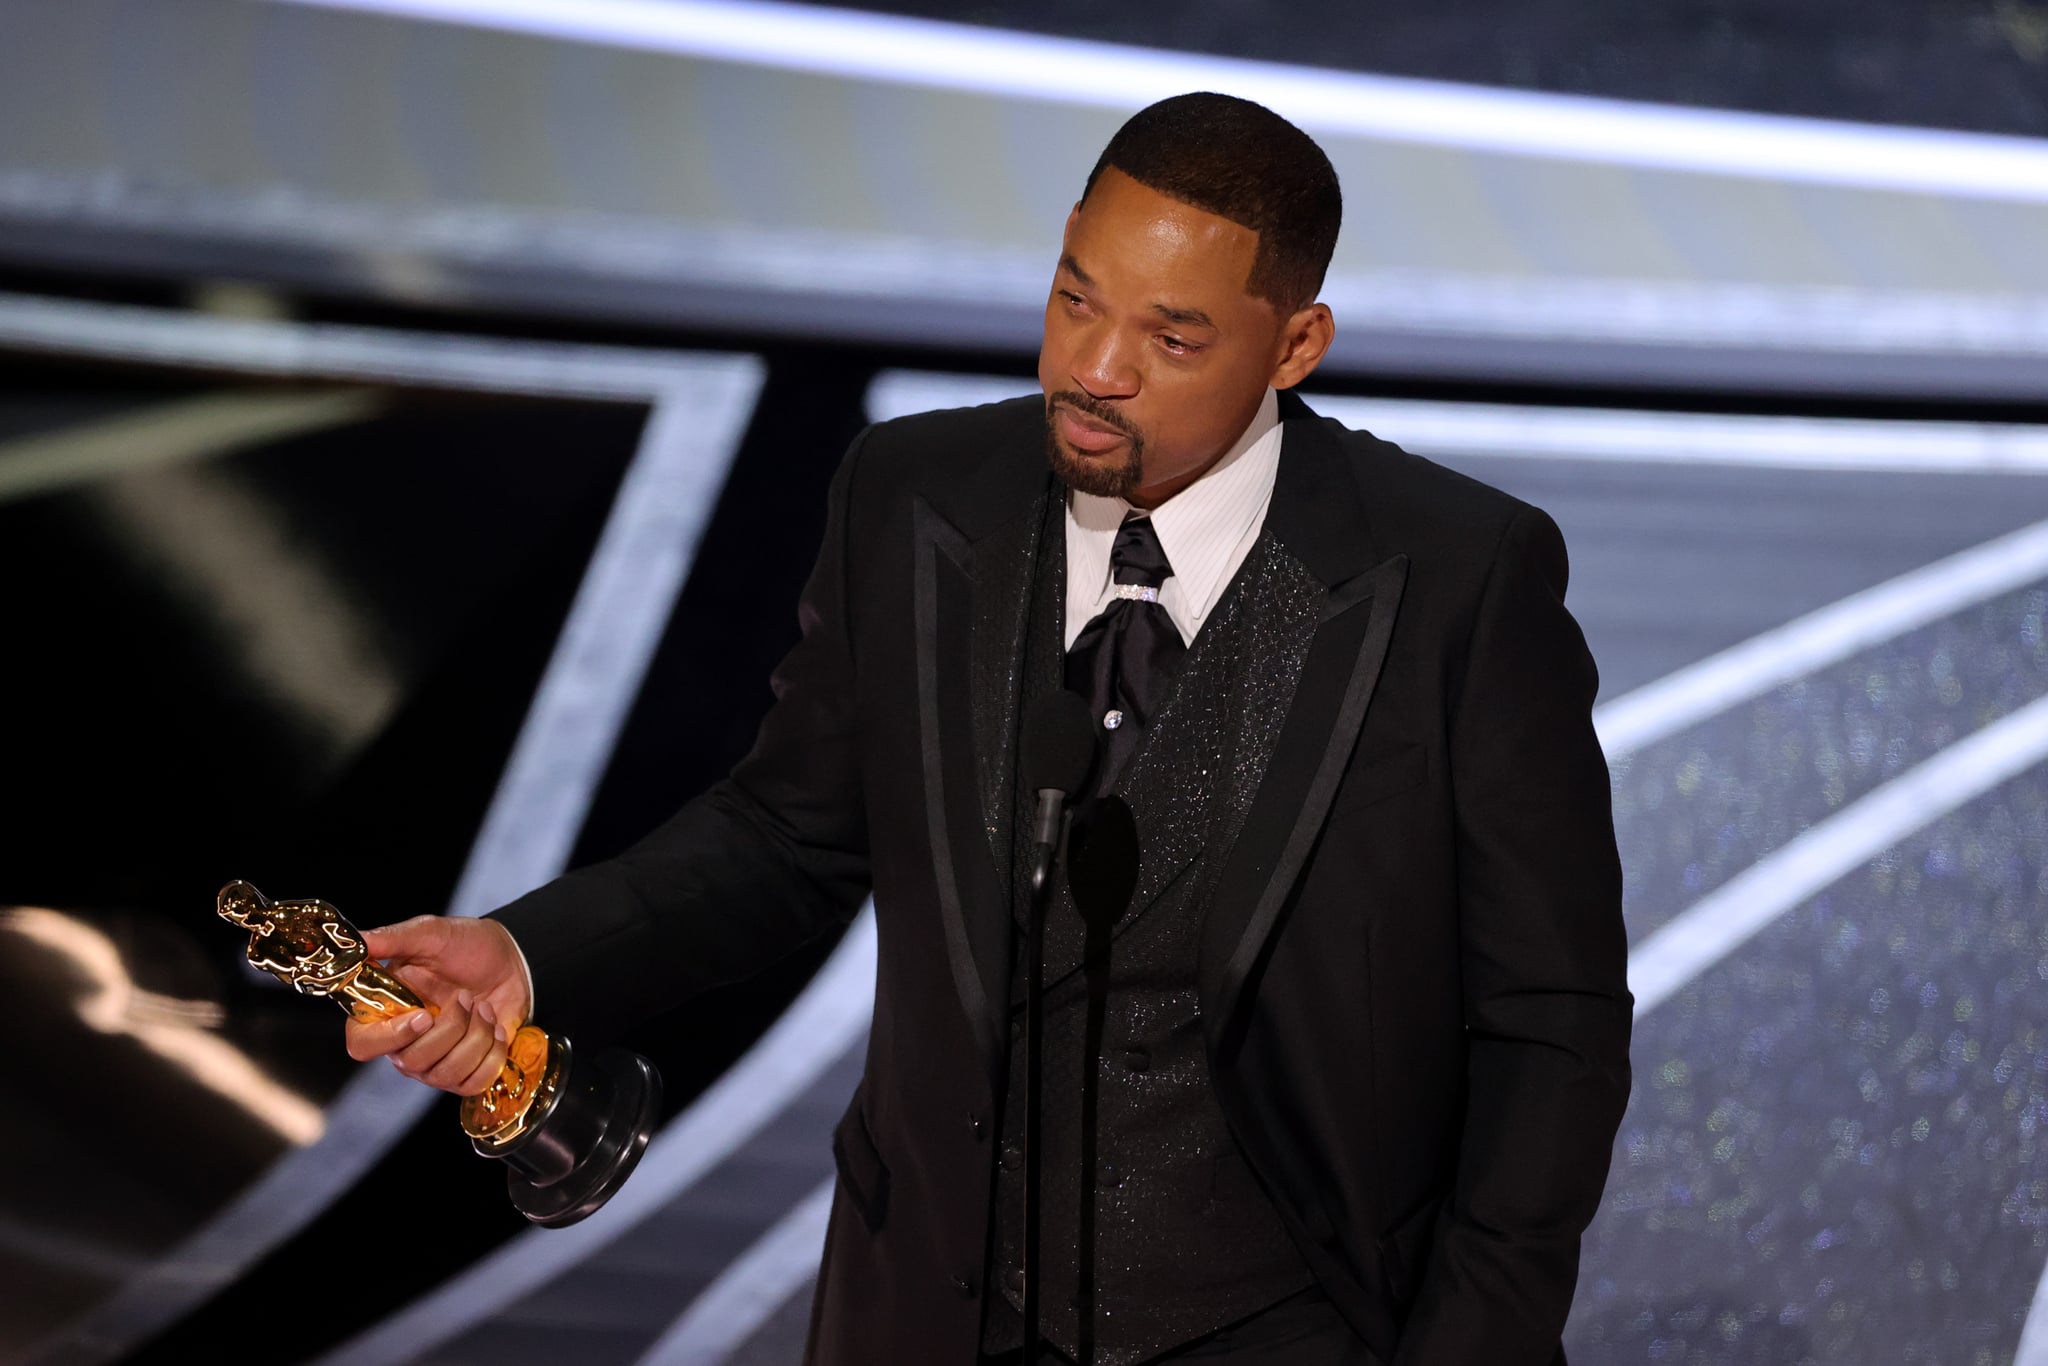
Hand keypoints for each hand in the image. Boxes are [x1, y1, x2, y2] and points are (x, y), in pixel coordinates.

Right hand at [342, 916, 532, 1096]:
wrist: (511, 961)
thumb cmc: (465, 947)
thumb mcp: (429, 934)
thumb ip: (392, 938)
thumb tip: (358, 942)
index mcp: (384, 1012)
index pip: (363, 1045)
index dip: (391, 1037)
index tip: (424, 1016)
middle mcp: (402, 1045)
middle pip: (413, 1061)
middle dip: (451, 1027)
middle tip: (466, 996)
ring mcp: (433, 1064)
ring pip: (446, 1073)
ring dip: (476, 1036)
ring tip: (483, 1009)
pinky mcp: (464, 1074)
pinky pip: (474, 1084)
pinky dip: (493, 1054)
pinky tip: (495, 1029)